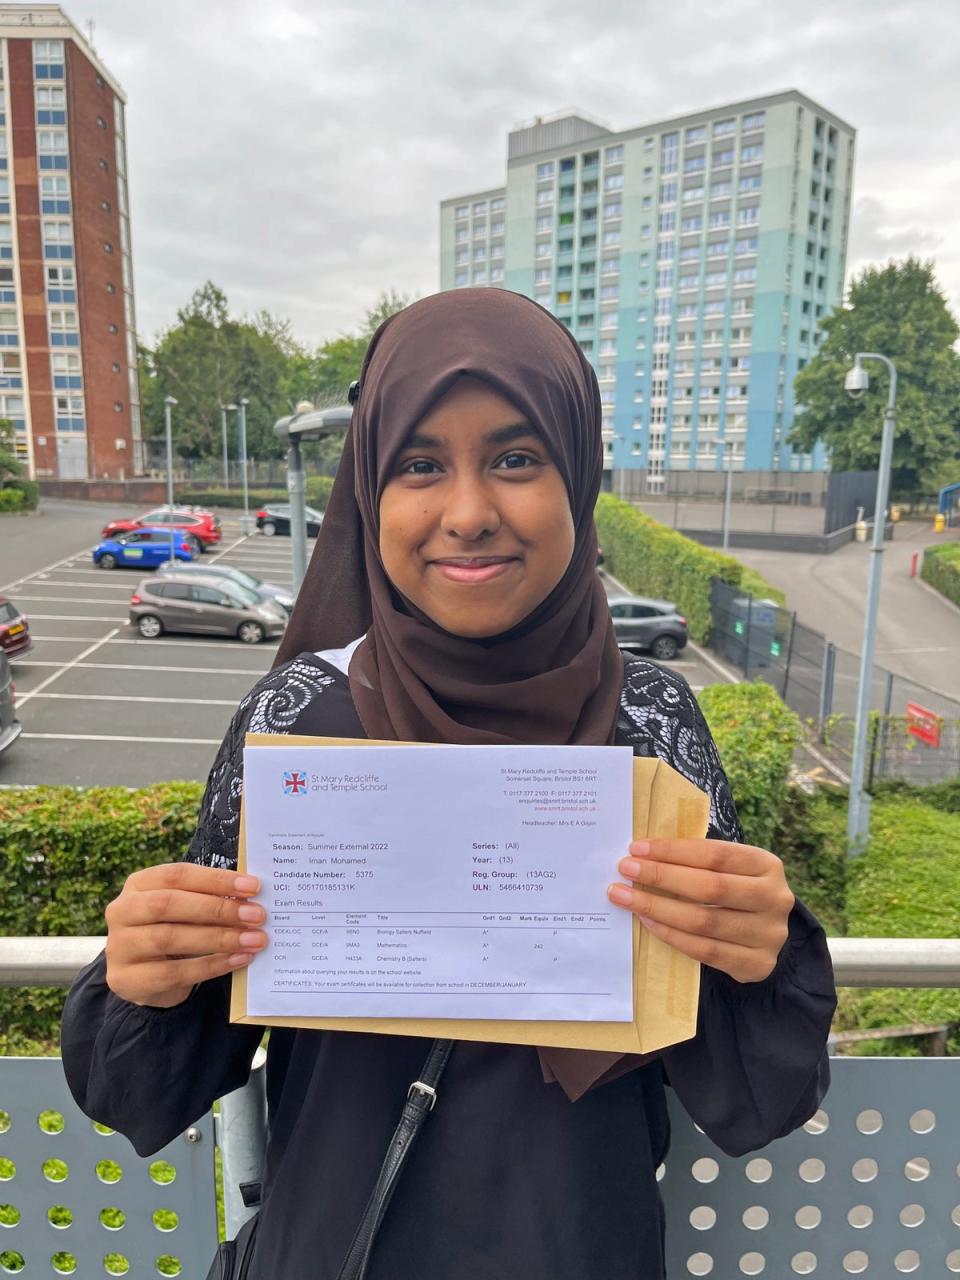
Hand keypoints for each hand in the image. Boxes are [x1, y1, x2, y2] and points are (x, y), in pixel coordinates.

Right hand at [104, 863, 266, 1007]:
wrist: (146, 977)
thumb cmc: (173, 930)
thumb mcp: (186, 909)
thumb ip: (210, 898)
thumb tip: (252, 896)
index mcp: (138, 884)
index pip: (177, 875)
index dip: (216, 879)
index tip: (253, 887)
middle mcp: (121, 910)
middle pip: (169, 904)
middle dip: (218, 909)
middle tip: (256, 915)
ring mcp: (119, 946)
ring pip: (169, 938)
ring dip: (218, 938)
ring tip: (254, 940)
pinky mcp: (125, 979)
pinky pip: (172, 972)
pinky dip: (210, 966)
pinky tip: (238, 960)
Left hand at [607, 839, 793, 983]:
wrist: (765, 936)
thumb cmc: (736, 892)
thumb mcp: (730, 870)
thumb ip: (698, 860)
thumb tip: (643, 852)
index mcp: (767, 865)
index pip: (716, 854)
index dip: (674, 851)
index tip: (637, 848)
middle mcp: (774, 898)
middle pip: (710, 887)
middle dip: (662, 876)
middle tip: (626, 869)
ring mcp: (768, 935)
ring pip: (704, 922)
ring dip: (658, 908)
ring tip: (626, 897)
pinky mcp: (757, 965)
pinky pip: (704, 951)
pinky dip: (671, 935)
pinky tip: (647, 922)